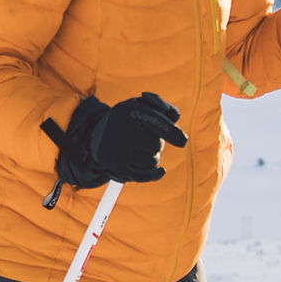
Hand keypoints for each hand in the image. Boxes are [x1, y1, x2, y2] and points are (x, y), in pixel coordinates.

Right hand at [48, 91, 185, 187]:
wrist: (98, 136)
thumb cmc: (128, 118)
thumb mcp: (141, 105)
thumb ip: (161, 106)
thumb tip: (175, 117)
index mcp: (127, 111)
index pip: (155, 122)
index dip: (171, 132)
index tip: (182, 141)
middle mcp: (120, 132)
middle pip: (156, 144)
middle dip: (157, 143)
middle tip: (146, 138)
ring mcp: (118, 152)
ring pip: (153, 160)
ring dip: (153, 156)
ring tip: (142, 149)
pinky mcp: (117, 168)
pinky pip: (145, 176)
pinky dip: (154, 174)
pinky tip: (160, 171)